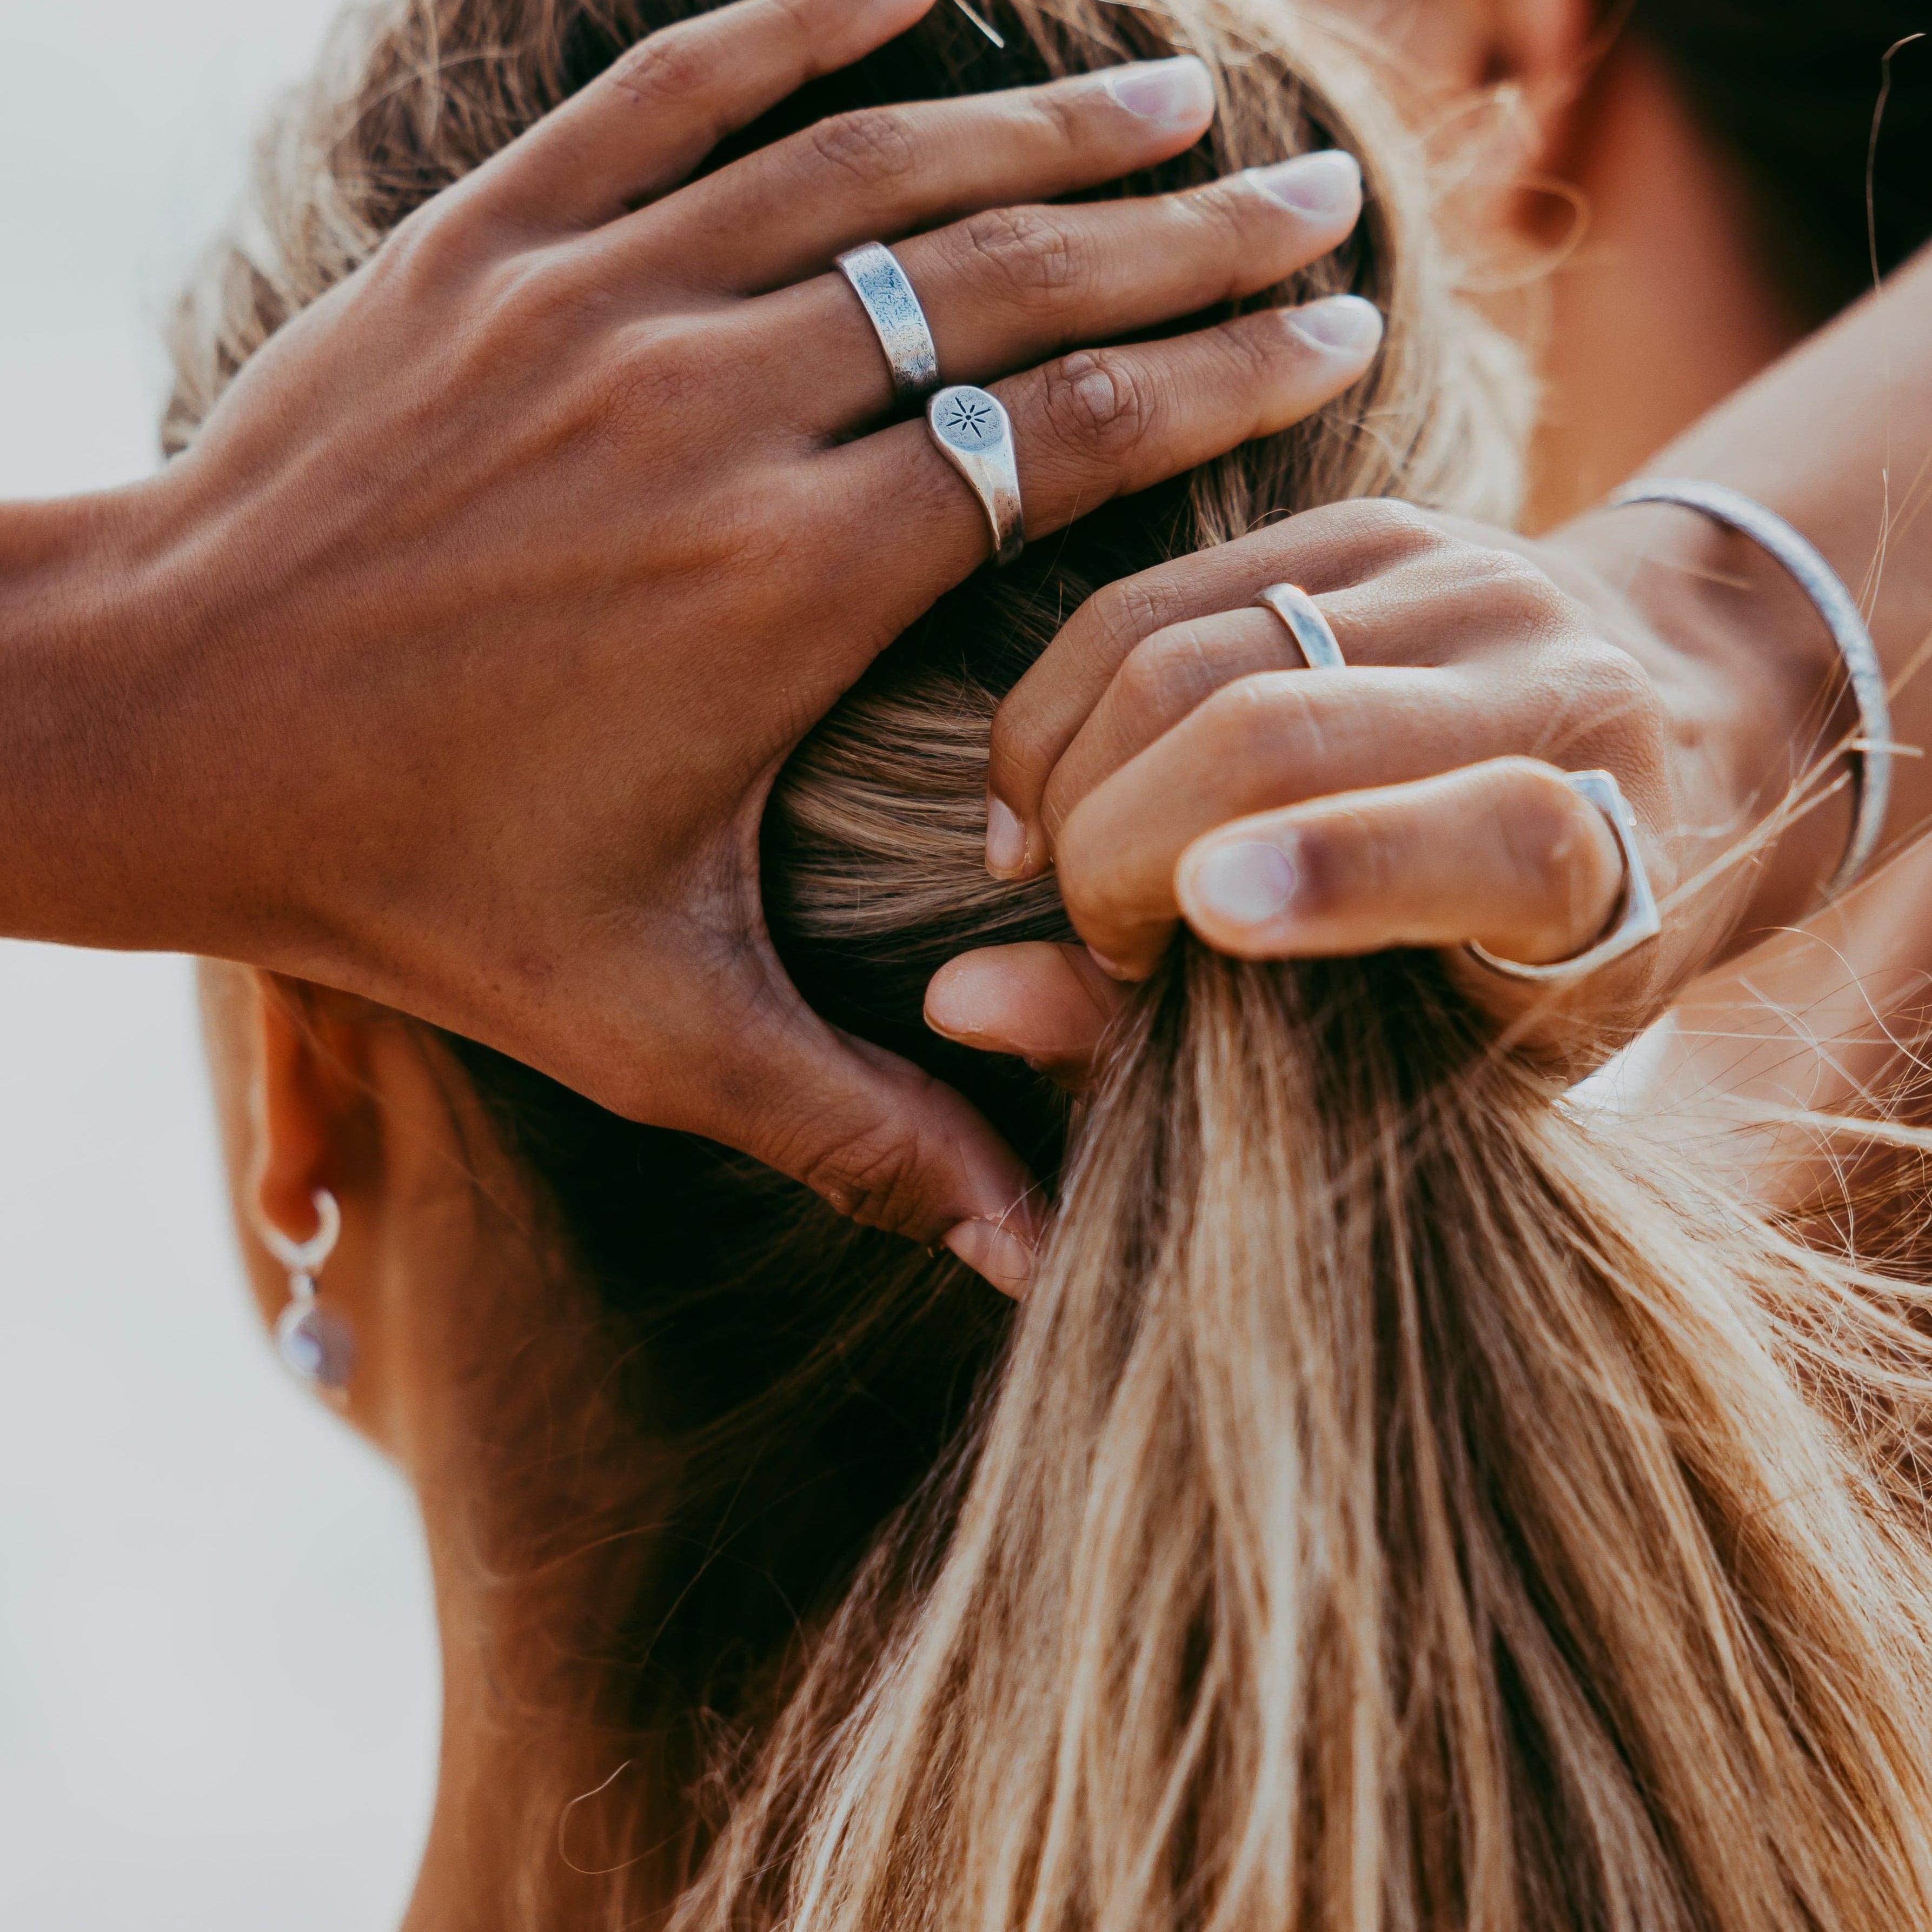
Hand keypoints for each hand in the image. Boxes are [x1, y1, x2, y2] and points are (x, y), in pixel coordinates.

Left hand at [0, 0, 1384, 1288]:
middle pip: (1007, 281)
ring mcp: (599, 305)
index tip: (1339, 333)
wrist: (157, 728)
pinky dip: (801, 18)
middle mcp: (717, 411)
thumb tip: (1032, 1257)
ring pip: (872, 166)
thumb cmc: (412, 881)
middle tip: (1319, 198)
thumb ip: (860, 1128)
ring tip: (1183, 91)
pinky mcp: (494, 249)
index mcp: (788, 587)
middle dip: (1189, 231)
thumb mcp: (653, 1032)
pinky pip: (673, 85)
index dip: (1221, 378)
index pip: (1067, 437)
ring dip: (1043, 122)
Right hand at [926, 498, 1844, 1073]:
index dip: (1342, 874)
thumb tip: (963, 1000)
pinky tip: (1047, 790)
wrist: (1683, 726)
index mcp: (1613, 851)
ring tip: (1059, 868)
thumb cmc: (1544, 946)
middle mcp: (1552, 684)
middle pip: (1276, 729)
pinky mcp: (1371, 525)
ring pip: (1181, 655)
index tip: (1187, 928)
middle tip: (1106, 942)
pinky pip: (1151, 599)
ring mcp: (1458, 581)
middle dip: (1120, 849)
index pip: (1498, 837)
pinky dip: (1062, 702)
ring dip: (1071, 777)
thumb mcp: (1433, 1047)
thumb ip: (1200, 1036)